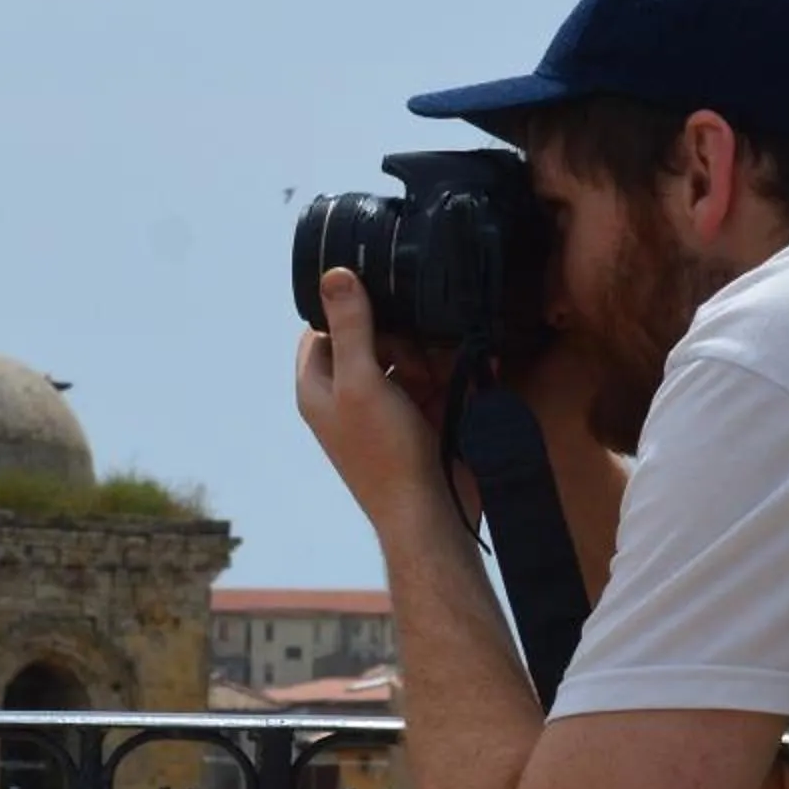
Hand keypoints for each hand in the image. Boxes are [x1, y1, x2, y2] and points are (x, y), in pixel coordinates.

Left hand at [296, 270, 452, 527]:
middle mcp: (348, 396)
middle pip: (370, 341)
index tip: (380, 302)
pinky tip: (469, 372)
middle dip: (398, 339)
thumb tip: (333, 275)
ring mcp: (386, 409)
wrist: (429, 514)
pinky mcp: (421, 419)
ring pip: (407, 359)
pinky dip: (450, 376)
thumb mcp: (361, 381)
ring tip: (439, 375)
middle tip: (414, 358)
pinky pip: (435, 382)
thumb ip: (350, 327)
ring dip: (428, 358)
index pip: (321, 332)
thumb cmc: (385, 452)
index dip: (348, 313)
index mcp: (319, 389)